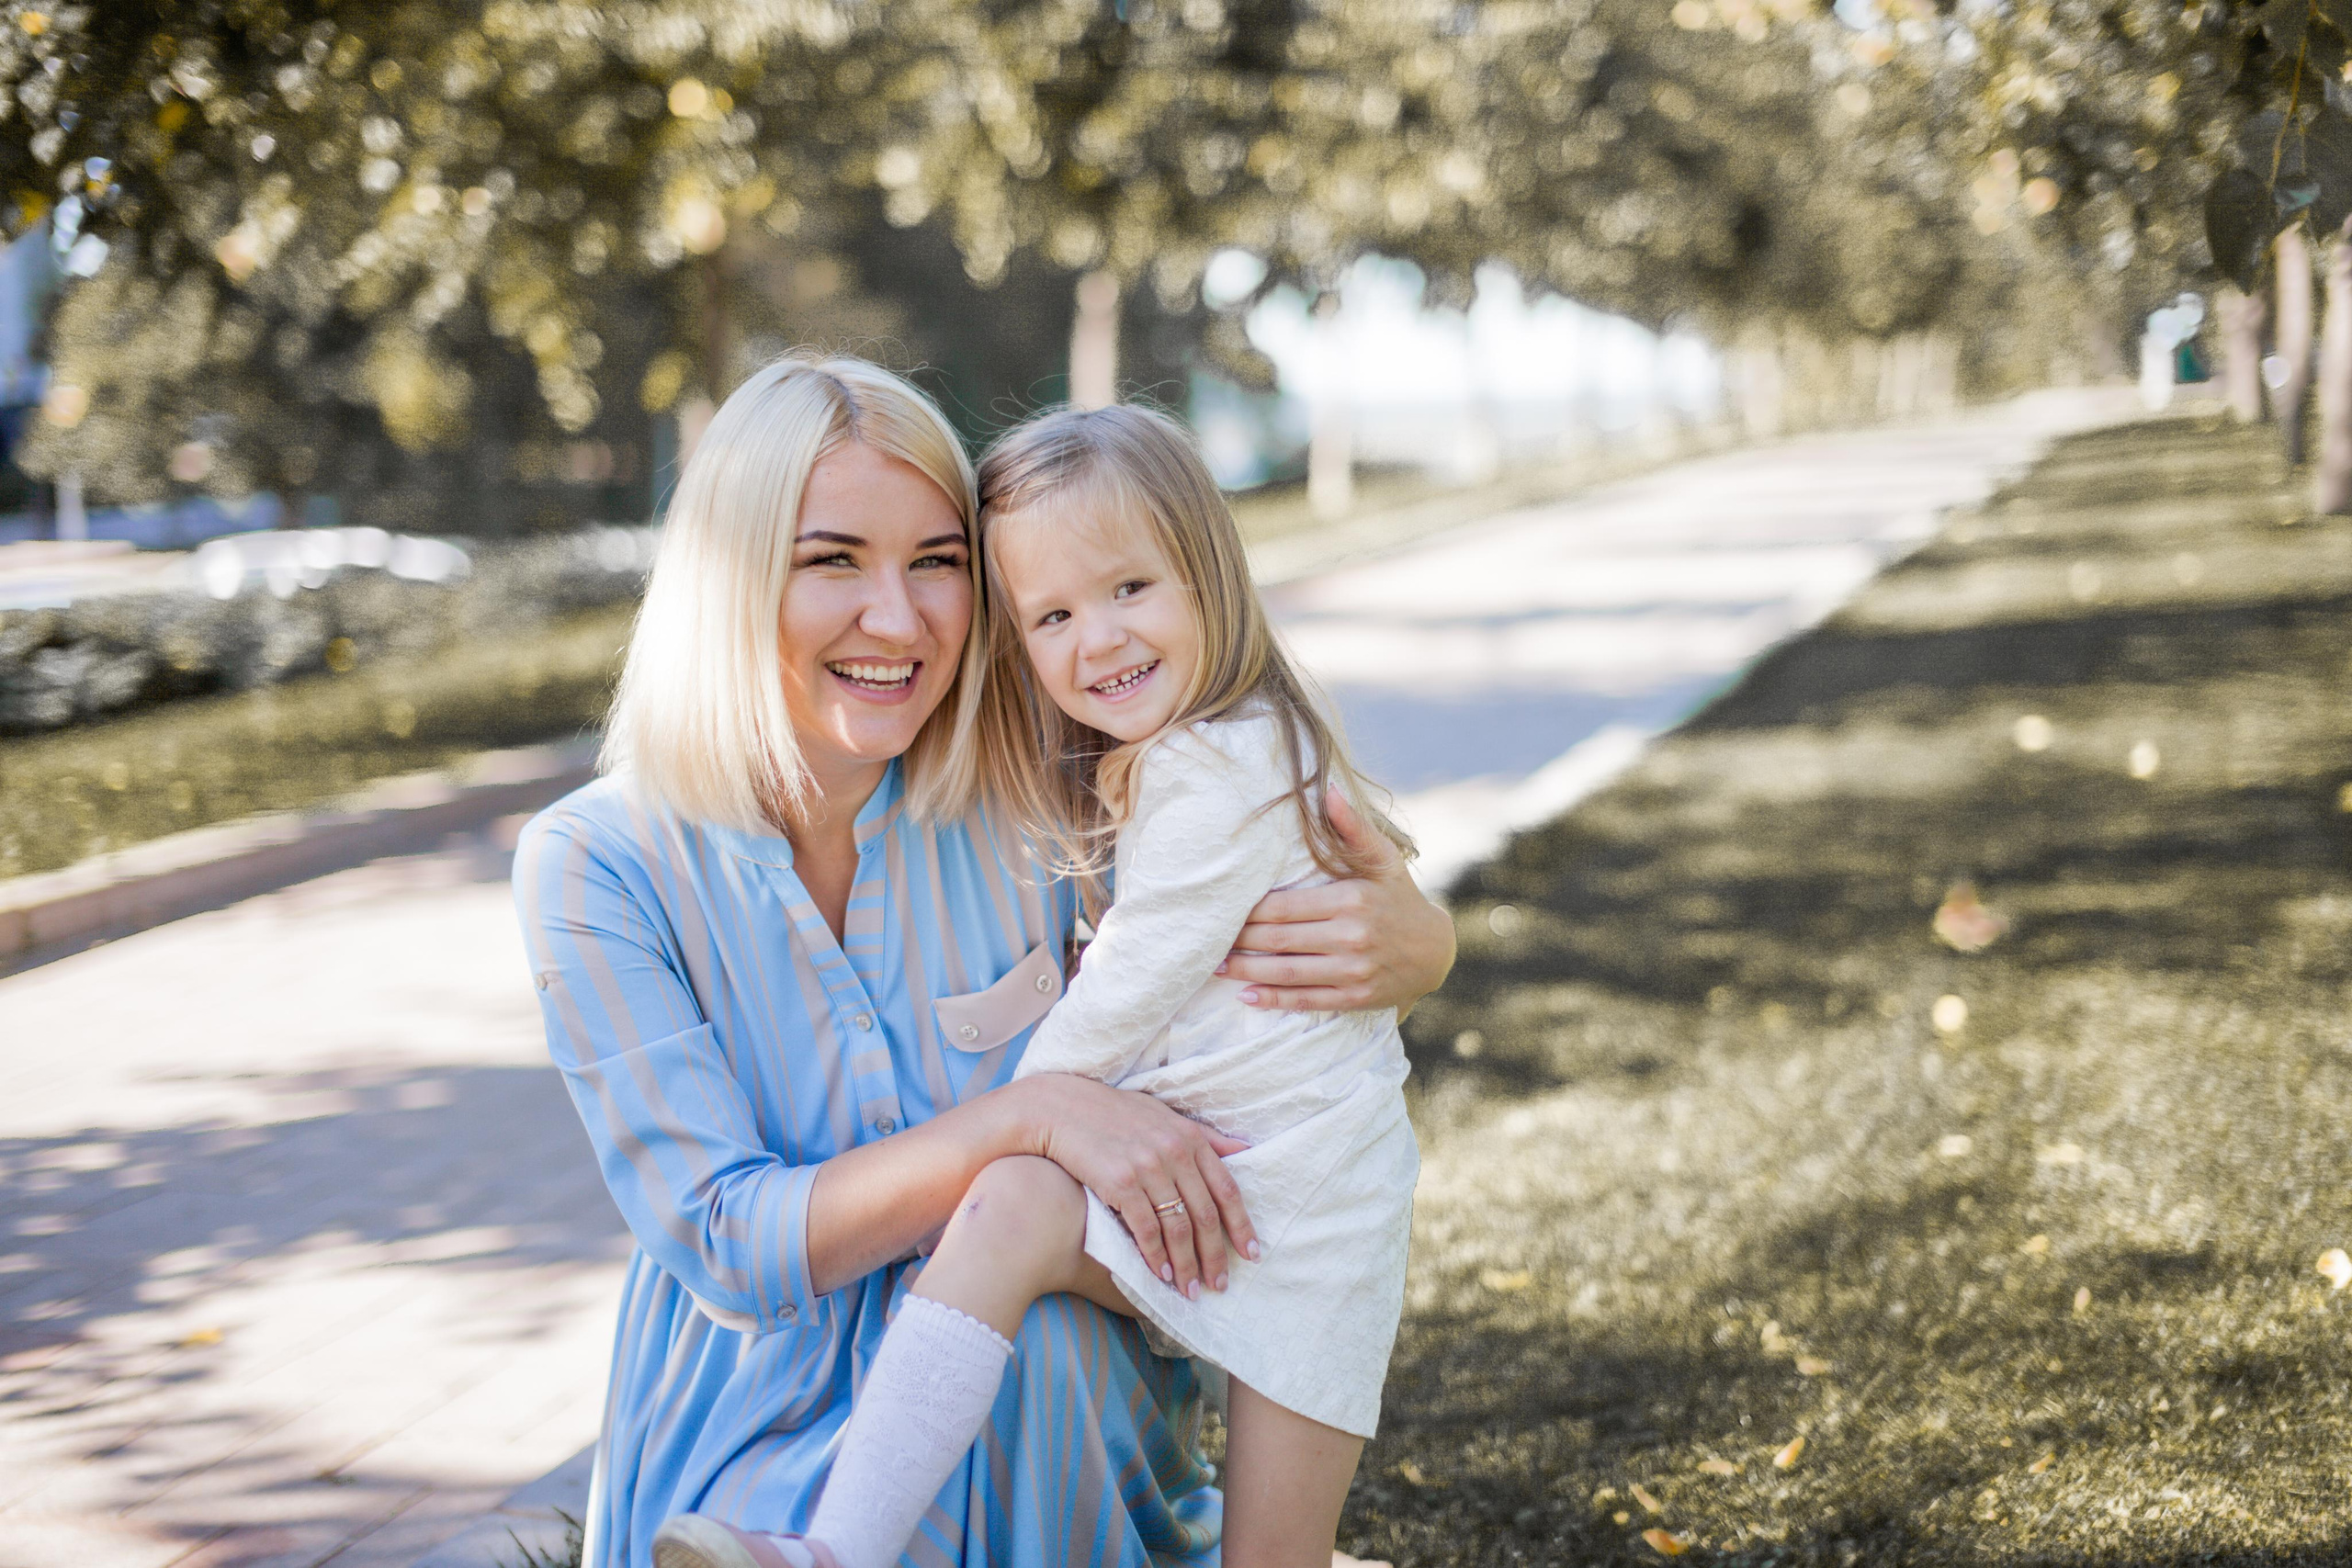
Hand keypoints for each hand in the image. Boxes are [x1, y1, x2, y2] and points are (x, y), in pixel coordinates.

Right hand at [1018, 1073, 1258, 1300]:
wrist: (1061, 1108)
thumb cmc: (1115, 1113)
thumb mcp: (1165, 1116)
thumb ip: (1205, 1136)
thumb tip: (1244, 1151)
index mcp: (1191, 1138)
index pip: (1227, 1189)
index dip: (1241, 1225)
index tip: (1251, 1254)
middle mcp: (1174, 1152)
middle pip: (1205, 1215)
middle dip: (1215, 1255)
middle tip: (1219, 1284)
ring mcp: (1148, 1168)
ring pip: (1177, 1227)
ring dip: (1186, 1264)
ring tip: (1190, 1290)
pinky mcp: (1120, 1183)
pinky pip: (1145, 1228)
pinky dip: (1155, 1255)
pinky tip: (1160, 1274)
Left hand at [1221, 786, 1455, 1012]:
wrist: (1434, 951)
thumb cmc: (1398, 898)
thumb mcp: (1384, 859)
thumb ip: (1353, 827)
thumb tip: (1329, 789)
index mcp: (1351, 900)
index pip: (1285, 907)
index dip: (1250, 912)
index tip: (1225, 910)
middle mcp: (1351, 937)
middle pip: (1279, 940)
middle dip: (1241, 941)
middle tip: (1211, 939)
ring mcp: (1353, 971)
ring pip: (1287, 972)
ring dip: (1247, 971)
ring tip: (1217, 967)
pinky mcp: (1354, 998)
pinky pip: (1306, 1000)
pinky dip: (1274, 1000)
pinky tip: (1246, 997)